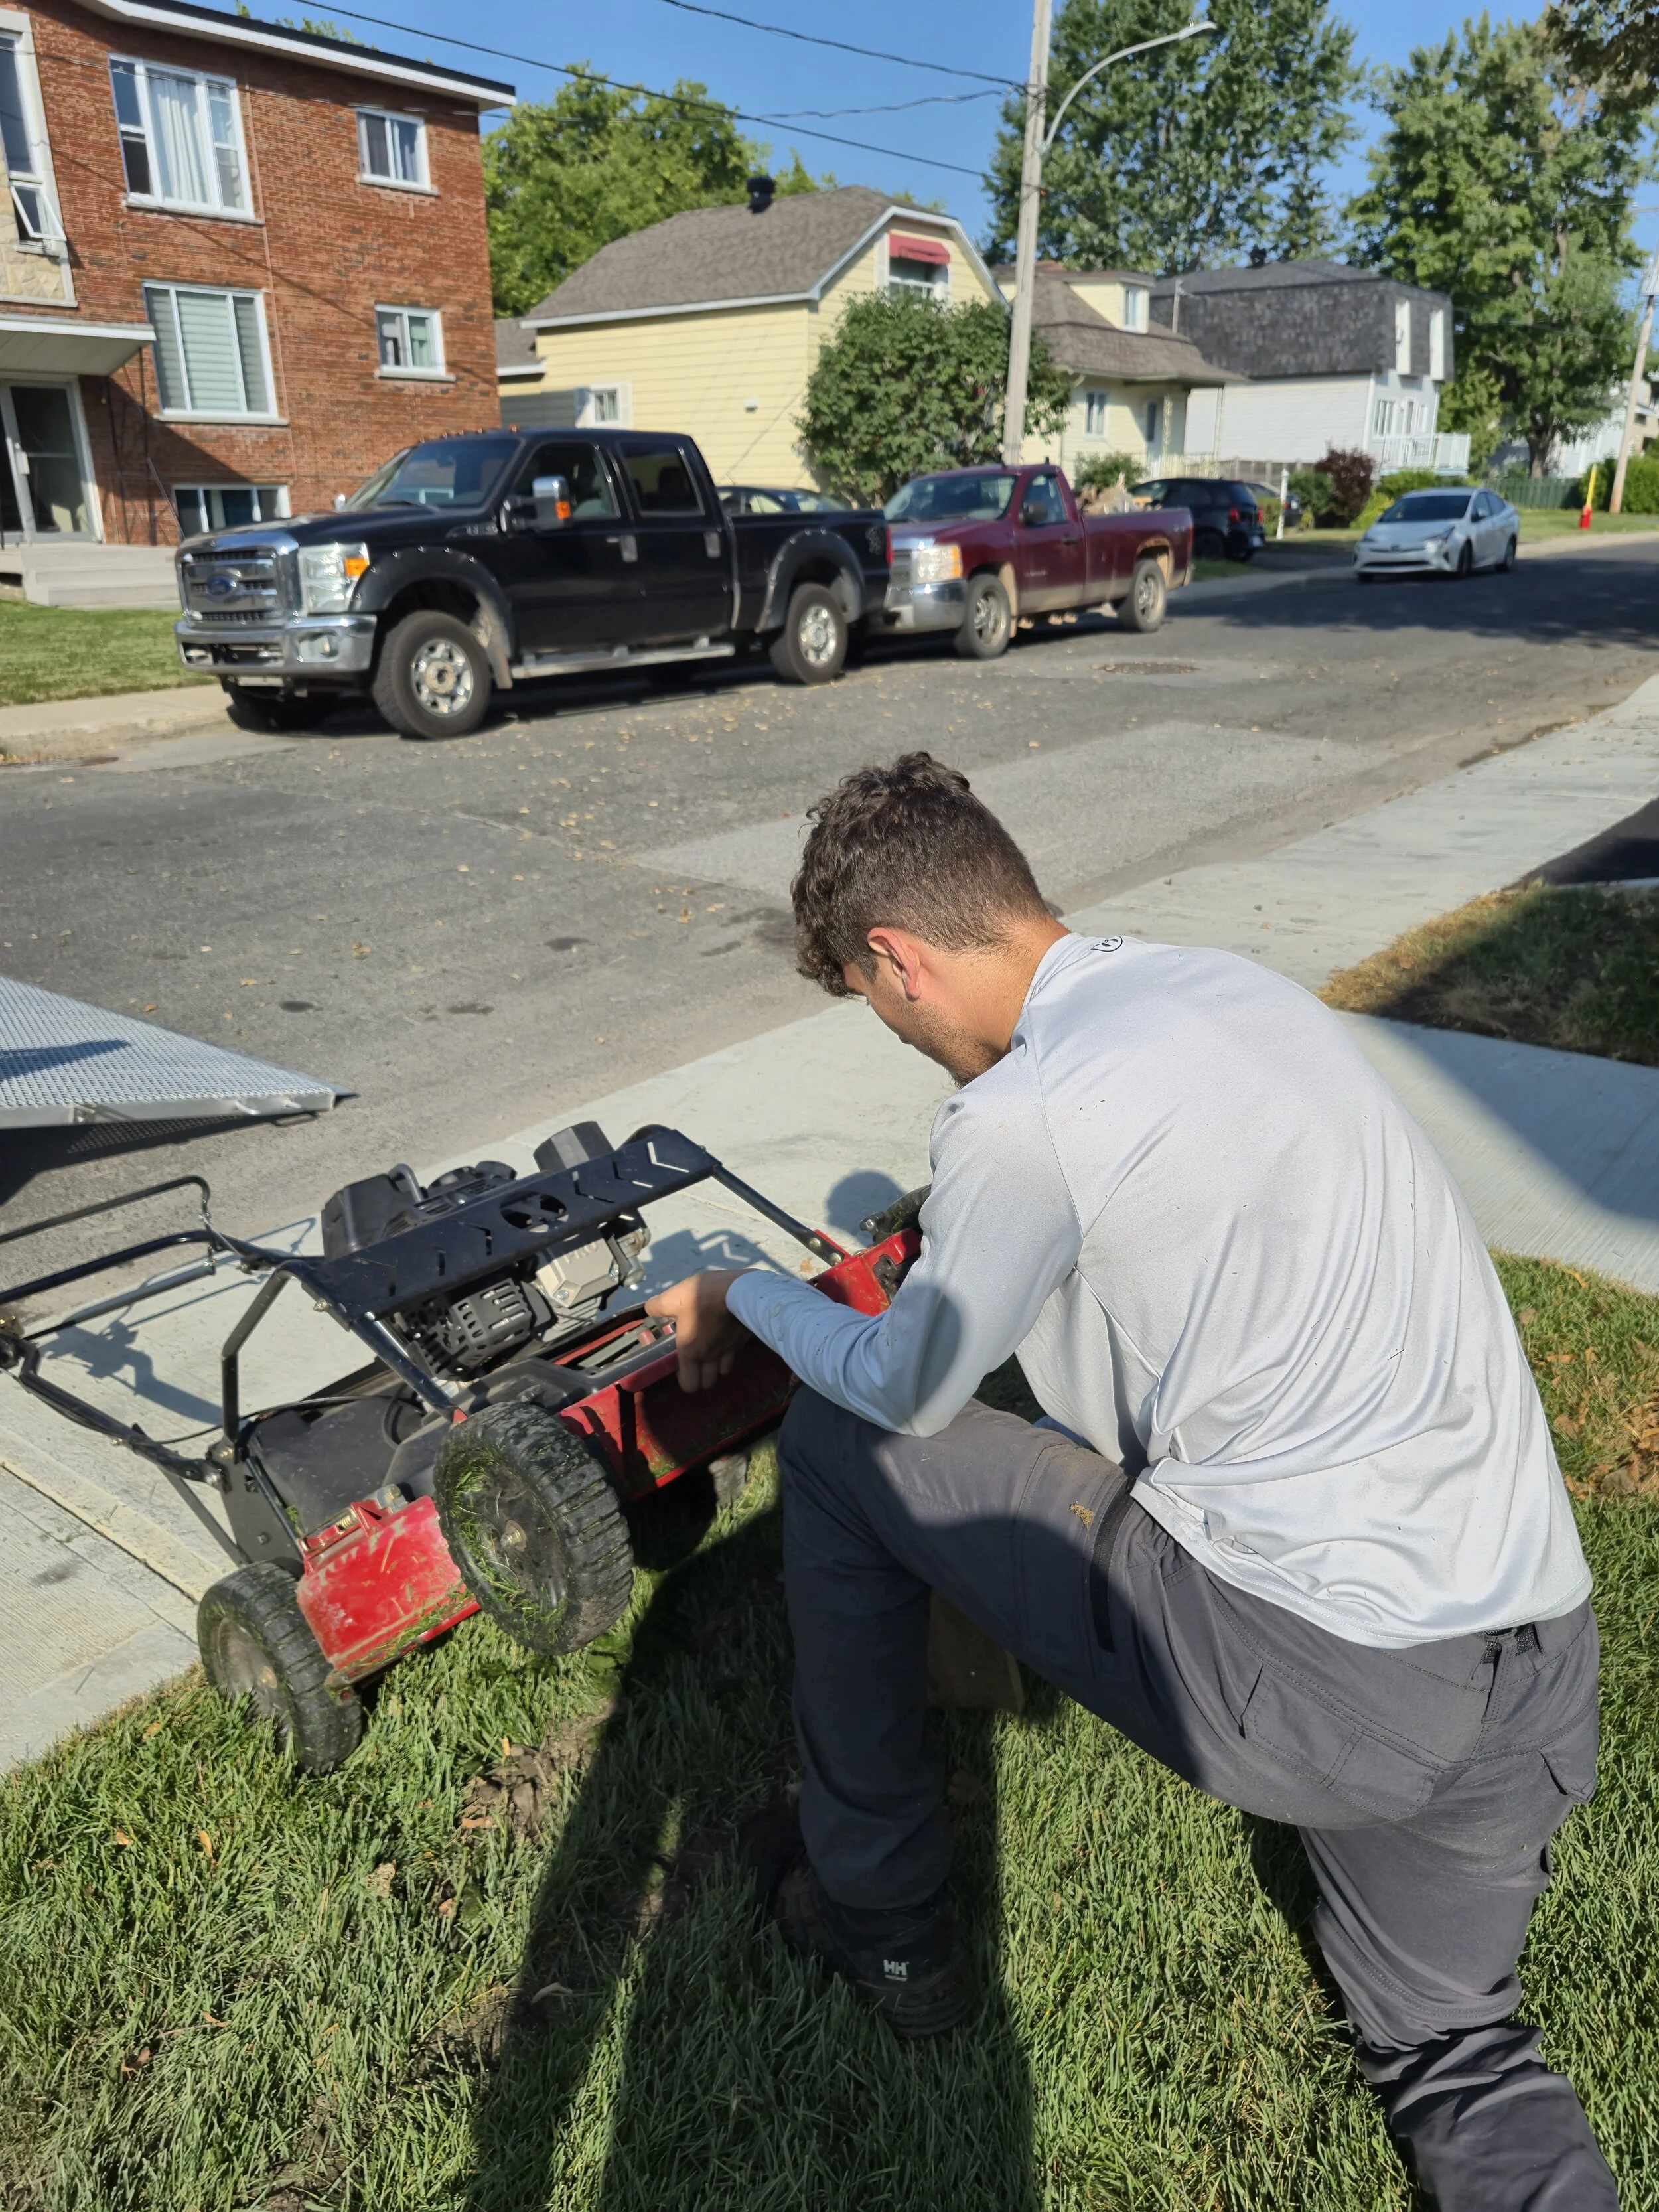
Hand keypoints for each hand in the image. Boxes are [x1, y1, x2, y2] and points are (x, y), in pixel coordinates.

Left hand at [645, 1270, 750, 1391]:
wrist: (739, 1291)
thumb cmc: (702, 1297)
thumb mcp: (673, 1297)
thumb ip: (658, 1306)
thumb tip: (650, 1309)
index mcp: (691, 1352)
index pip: (689, 1385)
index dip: (683, 1379)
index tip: (679, 1366)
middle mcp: (710, 1357)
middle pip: (708, 1383)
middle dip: (702, 1376)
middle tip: (696, 1360)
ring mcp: (729, 1351)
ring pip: (724, 1371)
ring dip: (717, 1366)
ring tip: (712, 1350)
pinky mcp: (742, 1340)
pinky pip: (734, 1353)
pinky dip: (729, 1351)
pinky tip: (725, 1336)